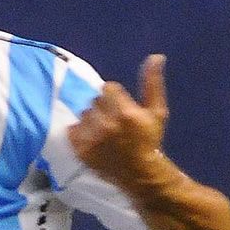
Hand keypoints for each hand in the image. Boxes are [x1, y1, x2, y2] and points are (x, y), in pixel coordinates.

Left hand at [67, 54, 173, 189]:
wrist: (139, 173)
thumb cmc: (149, 140)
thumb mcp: (157, 112)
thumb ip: (153, 83)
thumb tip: (155, 56)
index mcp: (126, 112)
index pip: (107, 88)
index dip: (114, 97)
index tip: (121, 108)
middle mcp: (107, 124)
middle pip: (95, 101)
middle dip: (104, 108)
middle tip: (113, 121)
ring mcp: (92, 138)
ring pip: (84, 114)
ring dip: (92, 119)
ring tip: (103, 131)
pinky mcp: (81, 150)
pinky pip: (73, 129)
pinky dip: (80, 131)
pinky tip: (92, 138)